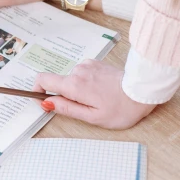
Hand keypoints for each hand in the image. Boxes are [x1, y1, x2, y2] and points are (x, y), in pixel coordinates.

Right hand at [35, 59, 156, 129]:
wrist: (142, 92)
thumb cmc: (120, 108)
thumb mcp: (92, 116)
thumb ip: (67, 108)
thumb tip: (47, 103)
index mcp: (75, 85)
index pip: (43, 79)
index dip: (37, 90)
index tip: (42, 100)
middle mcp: (78, 70)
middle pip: (59, 82)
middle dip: (65, 95)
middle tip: (84, 108)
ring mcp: (87, 64)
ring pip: (72, 79)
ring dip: (78, 90)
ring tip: (97, 99)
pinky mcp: (95, 63)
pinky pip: (82, 74)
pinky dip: (86, 83)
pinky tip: (101, 90)